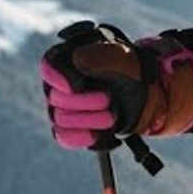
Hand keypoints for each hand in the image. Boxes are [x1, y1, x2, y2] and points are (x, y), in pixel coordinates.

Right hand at [41, 25, 192, 149]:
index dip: (59, 78)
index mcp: (65, 60)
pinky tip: (100, 134)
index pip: (49, 68)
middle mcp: (58, 85)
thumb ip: (101, 56)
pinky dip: (83, 138)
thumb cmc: (128, 69)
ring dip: (90, 119)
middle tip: (109, 99)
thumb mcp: (121, 57)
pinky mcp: (73, 129)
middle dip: (85, 102)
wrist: (143, 94)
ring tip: (113, 116)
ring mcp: (63, 109)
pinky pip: (65, 138)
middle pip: (56, 98)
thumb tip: (78, 60)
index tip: (77, 85)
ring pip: (61, 120)